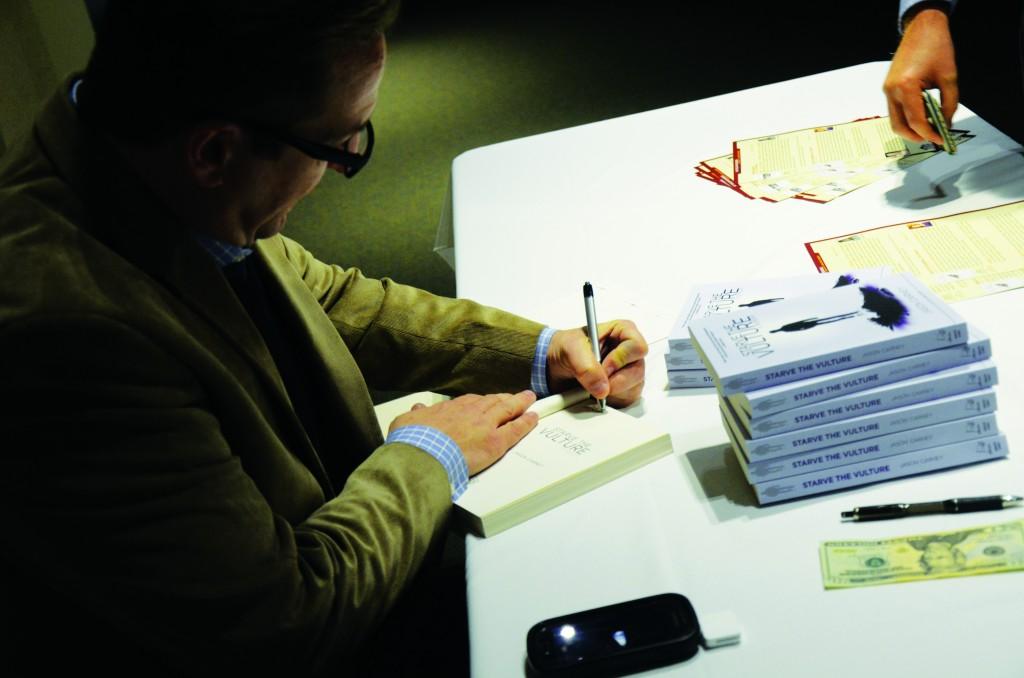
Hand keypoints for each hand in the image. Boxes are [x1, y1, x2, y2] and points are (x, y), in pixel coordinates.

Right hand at [390, 390, 538, 474]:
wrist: (421, 454)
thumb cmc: (412, 441)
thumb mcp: (407, 421)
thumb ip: (416, 414)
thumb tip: (416, 408)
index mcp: (451, 408)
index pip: (471, 401)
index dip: (482, 401)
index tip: (487, 401)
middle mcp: (471, 412)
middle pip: (493, 402)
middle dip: (505, 398)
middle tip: (515, 397)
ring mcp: (486, 426)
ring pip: (507, 410)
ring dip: (519, 404)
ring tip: (528, 400)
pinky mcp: (495, 442)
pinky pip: (516, 429)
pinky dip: (527, 422)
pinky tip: (534, 417)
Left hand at [546, 319, 646, 407]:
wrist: (554, 366)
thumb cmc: (565, 348)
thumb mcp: (570, 348)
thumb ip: (585, 365)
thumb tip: (602, 388)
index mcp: (623, 332)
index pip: (637, 346)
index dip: (621, 359)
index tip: (603, 366)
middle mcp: (629, 353)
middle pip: (638, 371)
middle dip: (615, 380)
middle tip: (595, 382)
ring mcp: (628, 373)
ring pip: (634, 388)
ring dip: (612, 392)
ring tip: (592, 385)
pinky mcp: (624, 391)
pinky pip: (627, 401)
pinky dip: (611, 401)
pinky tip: (596, 393)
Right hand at [883, 7, 957, 144]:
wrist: (922, 29)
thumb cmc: (936, 47)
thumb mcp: (949, 77)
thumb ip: (949, 104)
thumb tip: (946, 124)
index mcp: (906, 86)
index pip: (916, 121)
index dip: (929, 133)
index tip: (941, 140)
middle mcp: (892, 90)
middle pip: (900, 126)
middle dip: (916, 136)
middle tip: (934, 138)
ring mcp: (887, 90)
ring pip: (895, 121)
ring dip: (911, 128)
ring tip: (928, 128)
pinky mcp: (888, 88)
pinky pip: (895, 110)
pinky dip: (907, 117)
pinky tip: (922, 115)